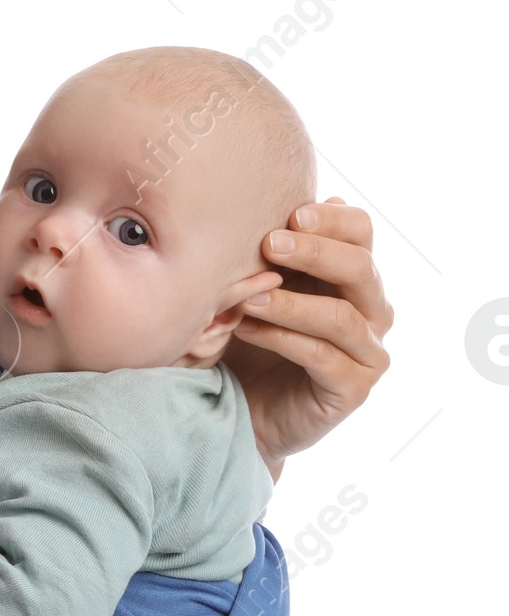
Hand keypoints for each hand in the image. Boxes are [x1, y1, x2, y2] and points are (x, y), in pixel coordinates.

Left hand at [223, 198, 393, 475]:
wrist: (242, 412)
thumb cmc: (249, 343)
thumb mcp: (257, 290)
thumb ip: (275, 256)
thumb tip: (296, 204)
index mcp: (353, 277)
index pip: (361, 232)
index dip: (333, 220)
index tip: (291, 214)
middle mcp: (372, 311)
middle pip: (360, 268)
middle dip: (315, 252)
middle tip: (270, 245)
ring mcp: (368, 352)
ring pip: (341, 317)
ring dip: (291, 302)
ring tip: (247, 297)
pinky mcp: (354, 389)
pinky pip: (322, 358)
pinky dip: (282, 340)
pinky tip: (246, 329)